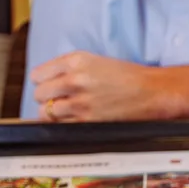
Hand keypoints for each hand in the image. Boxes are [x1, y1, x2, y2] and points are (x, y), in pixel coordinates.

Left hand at [29, 52, 188, 121]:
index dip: (42, 81)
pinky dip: (63, 125)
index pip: (38, 75)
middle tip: (57, 99)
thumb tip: (44, 82)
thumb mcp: (94, 60)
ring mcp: (80, 102)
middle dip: (45, 97)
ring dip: (52, 113)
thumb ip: (67, 68)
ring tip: (65, 110)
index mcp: (76, 60)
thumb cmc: (124, 75)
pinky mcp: (87, 121)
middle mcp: (75, 79)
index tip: (47, 85)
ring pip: (45, 112)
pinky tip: (73, 119)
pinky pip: (60, 127)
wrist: (150, 91)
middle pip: (38, 94)